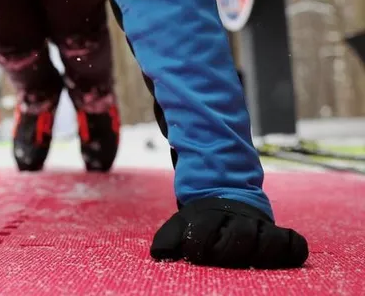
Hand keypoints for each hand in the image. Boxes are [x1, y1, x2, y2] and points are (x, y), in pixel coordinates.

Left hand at [150, 197, 307, 268]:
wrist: (227, 192)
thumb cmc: (204, 221)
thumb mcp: (183, 223)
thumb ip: (169, 238)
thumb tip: (160, 255)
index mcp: (210, 215)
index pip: (203, 232)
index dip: (196, 246)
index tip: (194, 253)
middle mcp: (239, 219)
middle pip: (239, 239)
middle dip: (227, 252)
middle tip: (220, 256)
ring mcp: (261, 226)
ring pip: (269, 242)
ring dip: (260, 255)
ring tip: (249, 261)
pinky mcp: (279, 234)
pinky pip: (294, 244)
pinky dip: (290, 251)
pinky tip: (280, 258)